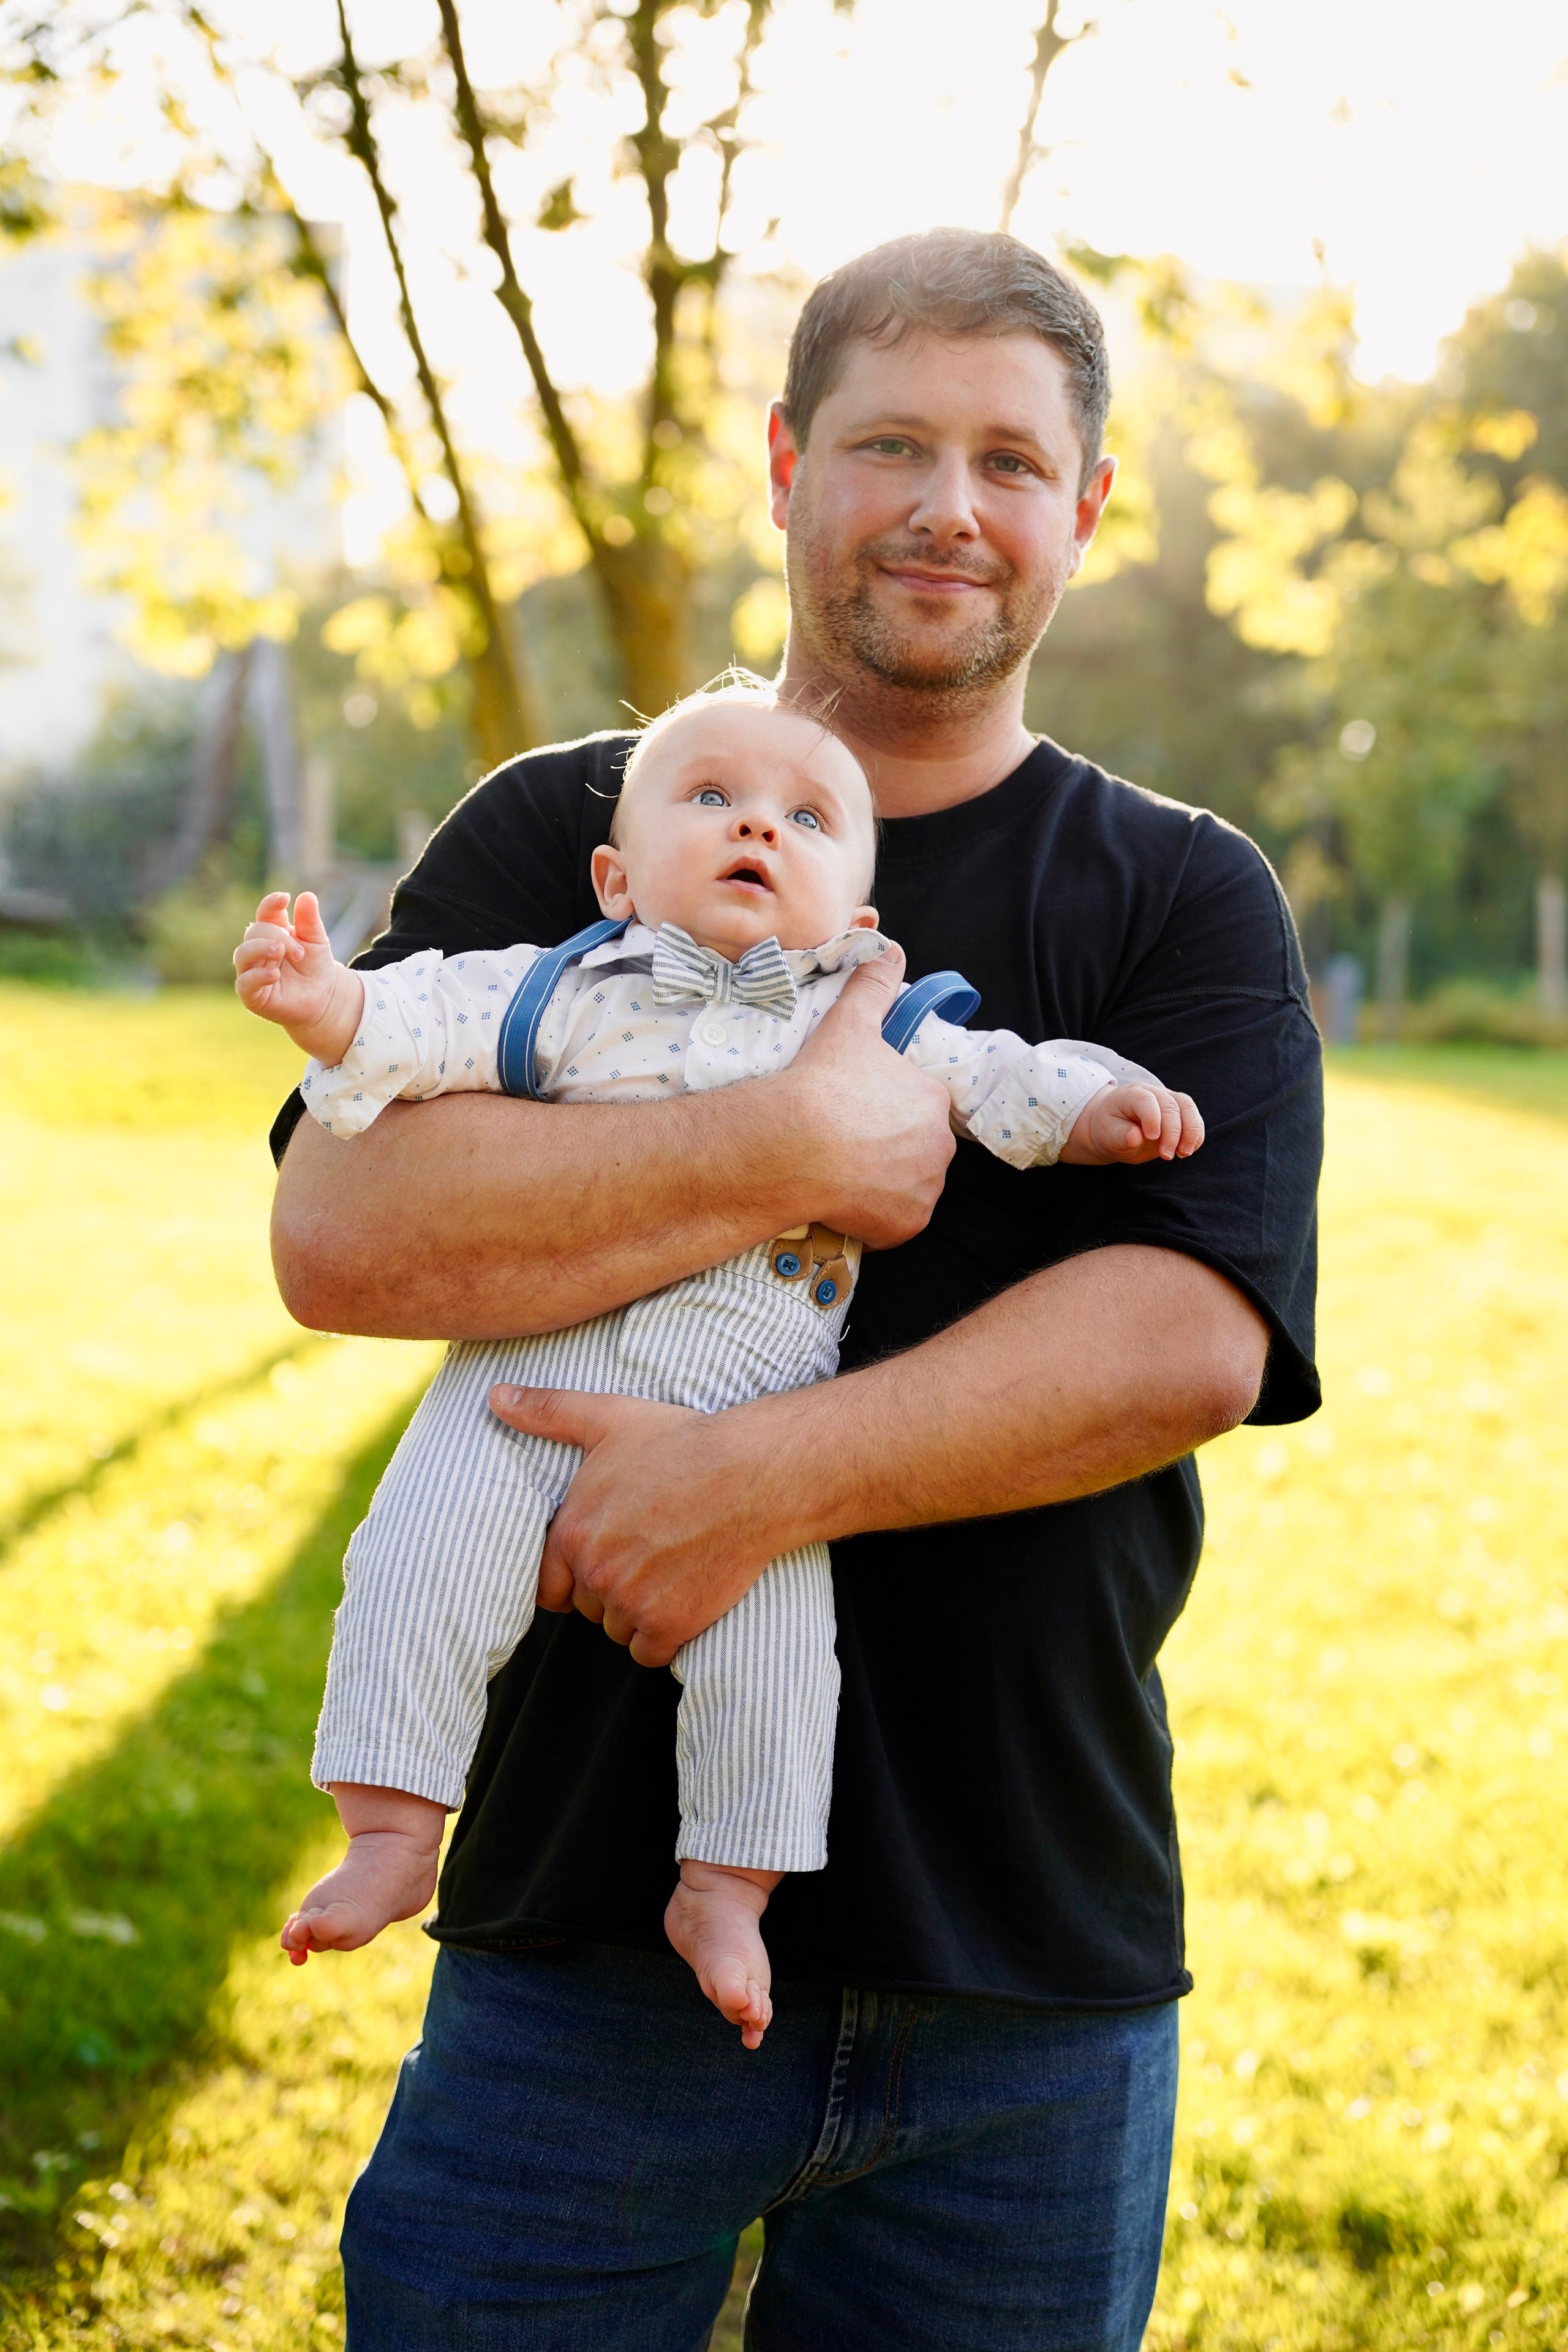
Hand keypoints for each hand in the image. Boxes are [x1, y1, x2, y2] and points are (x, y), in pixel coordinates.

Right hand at [233, 890, 362, 1062]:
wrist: (324, 1000)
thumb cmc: (316, 968)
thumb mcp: (317, 942)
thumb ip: (310, 921)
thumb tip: (307, 896)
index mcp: (273, 933)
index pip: (265, 913)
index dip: (270, 904)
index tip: (284, 899)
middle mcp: (258, 950)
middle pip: (256, 932)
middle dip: (278, 937)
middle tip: (300, 953)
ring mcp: (252, 971)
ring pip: (242, 953)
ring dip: (261, 949)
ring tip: (280, 952)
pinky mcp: (251, 994)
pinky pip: (245, 982)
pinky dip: (258, 976)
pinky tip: (275, 974)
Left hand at [489, 1384, 789, 1665]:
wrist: (753, 1474)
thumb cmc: (683, 1442)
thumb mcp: (610, 1418)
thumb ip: (547, 1412)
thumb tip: (495, 1396)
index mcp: (572, 1532)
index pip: (548, 1585)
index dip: (572, 1575)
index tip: (604, 1557)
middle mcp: (596, 1573)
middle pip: (588, 1606)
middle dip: (611, 1588)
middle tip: (647, 1552)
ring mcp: (633, 1603)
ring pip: (619, 1629)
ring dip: (638, 1611)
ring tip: (670, 1569)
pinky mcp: (671, 1626)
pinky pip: (650, 1653)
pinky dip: (665, 1635)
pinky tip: (685, 1598)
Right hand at [776, 943, 955, 1248]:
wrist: (795, 1143)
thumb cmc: (822, 1082)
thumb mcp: (849, 1024)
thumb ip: (874, 984)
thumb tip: (891, 947)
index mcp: (931, 1099)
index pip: (914, 1107)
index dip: (880, 1109)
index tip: (849, 1112)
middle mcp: (940, 1147)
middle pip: (913, 1149)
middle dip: (884, 1148)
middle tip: (839, 1144)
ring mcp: (924, 1189)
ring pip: (904, 1186)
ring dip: (879, 1183)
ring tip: (837, 1172)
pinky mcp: (905, 1226)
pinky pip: (891, 1224)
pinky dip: (872, 1218)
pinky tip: (841, 1201)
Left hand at [1061, 1081, 1204, 1166]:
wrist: (1115, 1129)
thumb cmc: (1109, 1130)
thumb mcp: (1106, 1135)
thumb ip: (1119, 1135)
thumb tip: (1135, 1137)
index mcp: (1130, 1094)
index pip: (1145, 1099)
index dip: (1152, 1117)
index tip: (1152, 1137)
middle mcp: (1152, 1092)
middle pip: (1170, 1105)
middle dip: (1172, 1132)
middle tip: (1166, 1156)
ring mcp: (1168, 1100)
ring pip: (1188, 1107)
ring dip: (1190, 1132)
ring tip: (1183, 1154)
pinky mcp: (1179, 1112)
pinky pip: (1194, 1119)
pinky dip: (1196, 1135)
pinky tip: (1187, 1150)